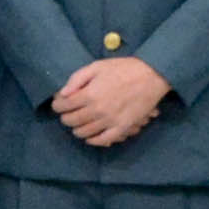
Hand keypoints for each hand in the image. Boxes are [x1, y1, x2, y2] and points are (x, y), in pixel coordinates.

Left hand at [53, 57, 172, 147]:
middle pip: (71, 121)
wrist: (151, 76)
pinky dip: (93, 141)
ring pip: (84, 133)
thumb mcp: (97, 66)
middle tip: (69, 112)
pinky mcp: (122, 128)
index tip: (59, 103)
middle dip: (66, 117)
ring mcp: (109, 121)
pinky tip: (91, 137)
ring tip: (79, 123)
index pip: (63, 106)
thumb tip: (62, 94)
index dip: (57, 105)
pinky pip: (103, 141)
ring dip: (77, 129)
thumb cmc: (123, 68)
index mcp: (89, 94)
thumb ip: (77, 79)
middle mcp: (97, 110)